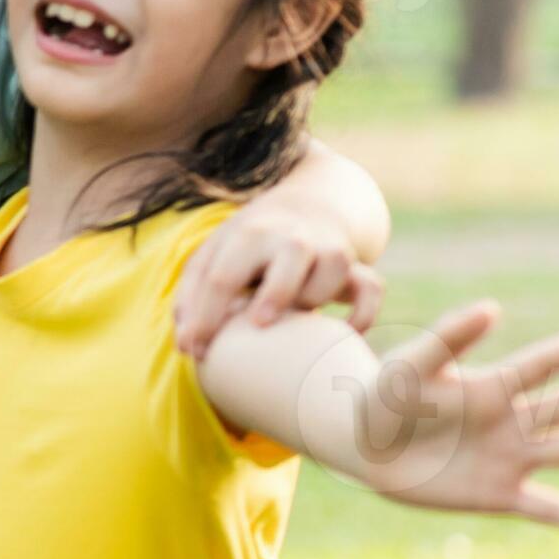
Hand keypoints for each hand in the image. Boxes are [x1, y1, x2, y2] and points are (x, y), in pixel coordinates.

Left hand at [174, 195, 383, 358]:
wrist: (307, 207)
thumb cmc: (247, 247)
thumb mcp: (214, 256)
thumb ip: (192, 296)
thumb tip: (186, 345)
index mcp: (248, 234)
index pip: (222, 276)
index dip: (205, 317)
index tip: (195, 351)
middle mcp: (292, 237)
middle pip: (290, 255)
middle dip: (276, 292)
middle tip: (259, 323)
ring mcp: (329, 249)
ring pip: (335, 269)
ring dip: (316, 297)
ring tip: (296, 316)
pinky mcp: (357, 268)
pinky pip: (372, 289)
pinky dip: (364, 313)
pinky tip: (343, 333)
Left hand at [356, 302, 558, 537]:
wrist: (362, 447)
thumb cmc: (384, 397)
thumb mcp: (410, 365)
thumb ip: (448, 339)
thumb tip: (491, 307)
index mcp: (491, 385)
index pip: (544, 362)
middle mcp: (511, 419)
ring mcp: (509, 457)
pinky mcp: (498, 493)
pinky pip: (548, 509)